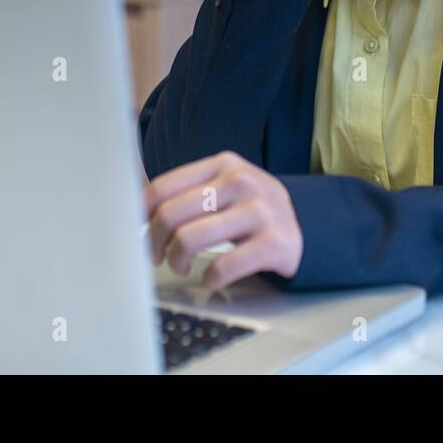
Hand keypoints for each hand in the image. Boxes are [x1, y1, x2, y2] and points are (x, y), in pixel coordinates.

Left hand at [144, 151, 302, 291]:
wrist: (306, 224)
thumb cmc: (250, 208)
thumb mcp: (225, 185)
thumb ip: (188, 191)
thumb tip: (136, 210)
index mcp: (222, 164)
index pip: (163, 188)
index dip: (140, 215)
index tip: (138, 232)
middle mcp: (241, 182)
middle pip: (171, 214)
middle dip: (155, 242)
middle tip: (157, 256)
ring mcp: (259, 211)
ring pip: (191, 239)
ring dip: (177, 261)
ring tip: (181, 266)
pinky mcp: (274, 243)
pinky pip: (224, 266)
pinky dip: (210, 278)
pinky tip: (211, 277)